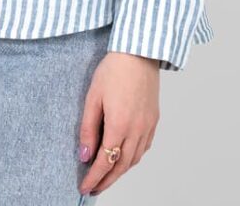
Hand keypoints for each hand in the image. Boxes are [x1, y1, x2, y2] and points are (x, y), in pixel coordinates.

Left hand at [77, 51, 159, 195]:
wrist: (139, 52)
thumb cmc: (114, 70)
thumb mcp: (93, 97)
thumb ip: (88, 128)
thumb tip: (84, 155)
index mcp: (119, 125)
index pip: (105, 162)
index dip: (94, 178)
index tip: (84, 188)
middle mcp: (137, 130)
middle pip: (121, 166)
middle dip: (107, 181)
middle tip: (94, 189)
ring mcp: (148, 126)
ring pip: (134, 159)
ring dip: (120, 172)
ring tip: (107, 176)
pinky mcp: (154, 119)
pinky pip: (144, 147)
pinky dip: (133, 158)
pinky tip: (124, 157)